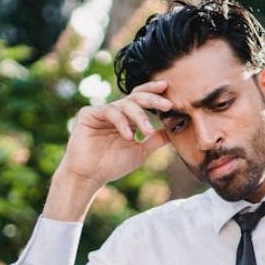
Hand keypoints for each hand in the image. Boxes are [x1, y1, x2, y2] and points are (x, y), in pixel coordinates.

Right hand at [43, 80, 172, 220]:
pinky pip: (109, 112)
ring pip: (125, 105)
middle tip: (167, 105)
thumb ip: (156, 140)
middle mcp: (115, 111)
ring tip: (148, 132)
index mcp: (127, 117)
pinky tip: (129, 136)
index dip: (154, 92)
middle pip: (136, 97)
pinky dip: (122, 123)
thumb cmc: (113, 165)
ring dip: (140, 117)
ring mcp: (101, 111)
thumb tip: (176, 131)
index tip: (168, 88)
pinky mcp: (88, 114)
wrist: (90, 176)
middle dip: (153, 99)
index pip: (142, 99)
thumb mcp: (141, 151)